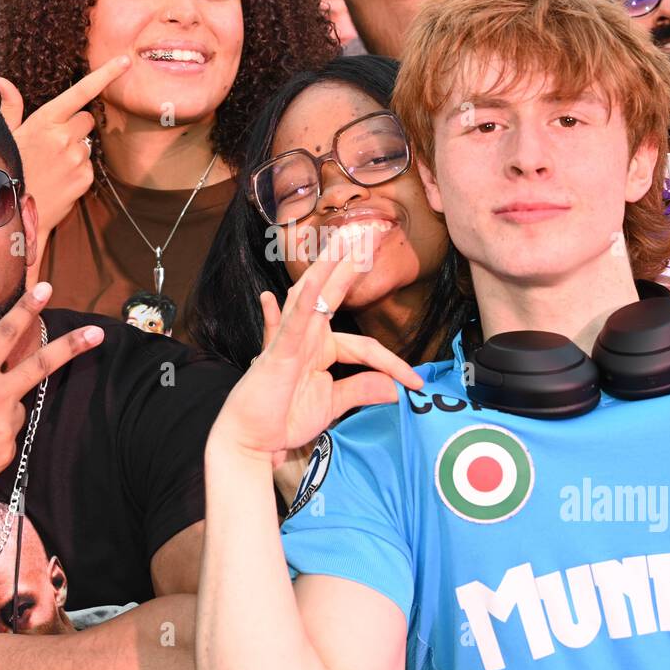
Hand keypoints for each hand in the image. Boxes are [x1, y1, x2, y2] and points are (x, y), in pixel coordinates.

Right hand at [0, 55, 130, 233]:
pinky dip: (77, 168)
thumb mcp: (4, 136)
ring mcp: (77, 158)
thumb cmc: (6, 169)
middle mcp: (64, 137)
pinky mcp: (86, 177)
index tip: (124, 61)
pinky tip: (59, 178)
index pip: (80, 92)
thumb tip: (3, 81)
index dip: (105, 75)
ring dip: (75, 148)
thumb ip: (10, 108)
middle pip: (86, 118)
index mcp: (44, 121)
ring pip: (87, 143)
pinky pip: (88, 164)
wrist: (14, 213)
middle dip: (76, 125)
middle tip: (54, 142)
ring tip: (52, 164)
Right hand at [207, 233, 424, 466]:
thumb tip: (394, 390)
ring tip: (349, 235)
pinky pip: (296, 317)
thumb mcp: (332, 403)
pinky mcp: (280, 348)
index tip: (416, 384)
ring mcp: (292, 338)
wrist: (253, 440)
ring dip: (332, 262)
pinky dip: (308, 295)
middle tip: (374, 229)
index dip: (392, 363)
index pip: (365, 346)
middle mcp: (307, 335)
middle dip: (355, 262)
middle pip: (336, 292)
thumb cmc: (284, 419)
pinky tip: (321, 273)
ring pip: (315, 292)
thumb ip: (361, 390)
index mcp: (320, 347)